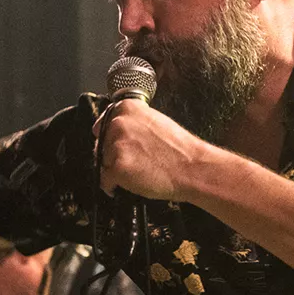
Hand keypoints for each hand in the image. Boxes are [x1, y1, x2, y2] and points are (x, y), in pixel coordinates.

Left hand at [91, 99, 205, 200]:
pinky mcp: (116, 167)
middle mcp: (118, 123)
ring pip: (102, 163)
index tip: (120, 147)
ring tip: (138, 172)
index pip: (103, 124)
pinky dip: (113, 186)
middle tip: (135, 162)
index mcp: (127, 108)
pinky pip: (104, 181)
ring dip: (115, 170)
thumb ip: (133, 122)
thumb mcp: (154, 121)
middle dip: (113, 155)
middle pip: (101, 144)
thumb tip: (115, 132)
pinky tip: (130, 184)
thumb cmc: (178, 149)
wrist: (191, 168)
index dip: (111, 138)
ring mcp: (115, 145)